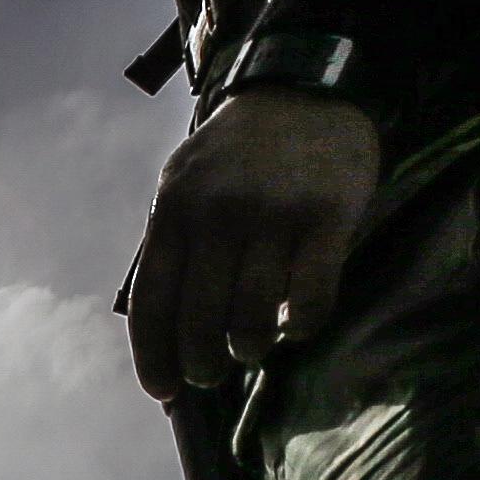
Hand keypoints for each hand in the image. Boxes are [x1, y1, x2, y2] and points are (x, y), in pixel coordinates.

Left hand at [125, 89, 385, 398]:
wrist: (306, 88)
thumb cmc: (240, 152)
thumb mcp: (186, 183)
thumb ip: (174, 244)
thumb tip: (161, 330)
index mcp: (174, 209)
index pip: (152, 303)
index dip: (153, 358)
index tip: (163, 391)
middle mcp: (218, 214)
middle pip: (200, 322)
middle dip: (203, 365)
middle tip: (213, 373)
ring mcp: (274, 215)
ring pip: (253, 321)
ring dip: (251, 349)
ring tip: (254, 345)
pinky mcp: (327, 217)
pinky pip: (311, 302)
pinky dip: (302, 327)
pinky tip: (297, 323)